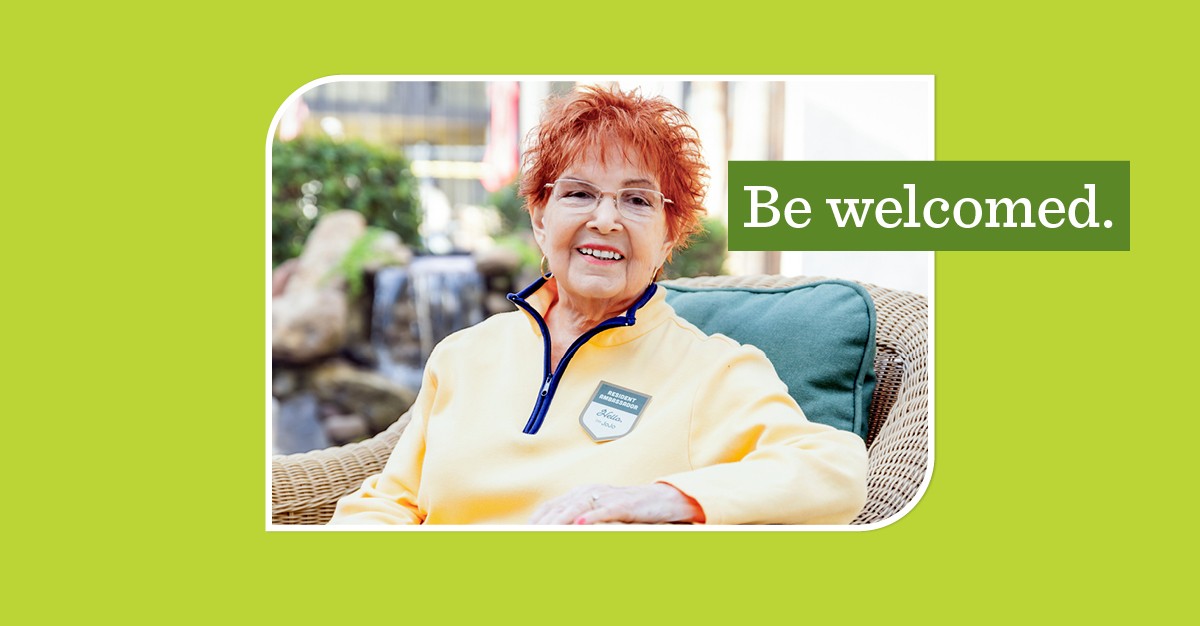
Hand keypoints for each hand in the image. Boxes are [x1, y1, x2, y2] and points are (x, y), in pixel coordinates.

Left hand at [527, 483, 705, 524]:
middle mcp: (592, 491)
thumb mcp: (601, 512)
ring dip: (560, 521)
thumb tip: (561, 532)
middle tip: (529, 537)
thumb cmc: (631, 508)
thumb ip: (581, 518)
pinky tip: (580, 524)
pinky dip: (592, 517)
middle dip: (542, 523)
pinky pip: (606, 510)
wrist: (663, 499)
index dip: (536, 519)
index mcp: (583, 492)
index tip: (523, 533)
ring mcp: (608, 497)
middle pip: (560, 506)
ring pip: (578, 506)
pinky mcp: (625, 505)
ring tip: (546, 532)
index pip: (552, 505)